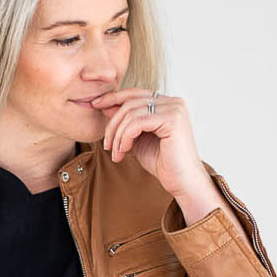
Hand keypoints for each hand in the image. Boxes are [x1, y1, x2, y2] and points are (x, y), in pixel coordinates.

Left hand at [91, 88, 218, 217]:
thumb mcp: (137, 138)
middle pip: (130, 102)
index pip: (134, 94)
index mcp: (166, 103)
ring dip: (117, 134)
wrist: (181, 182)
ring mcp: (174, 108)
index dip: (113, 98)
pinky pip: (137, 122)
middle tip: (106, 144)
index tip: (95, 105)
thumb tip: (106, 106)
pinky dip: (125, 137)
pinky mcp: (172, 119)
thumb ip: (126, 122)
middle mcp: (173, 101)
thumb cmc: (163, 163)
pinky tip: (123, 151)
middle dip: (112, 123)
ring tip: (115, 153)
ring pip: (131, 113)